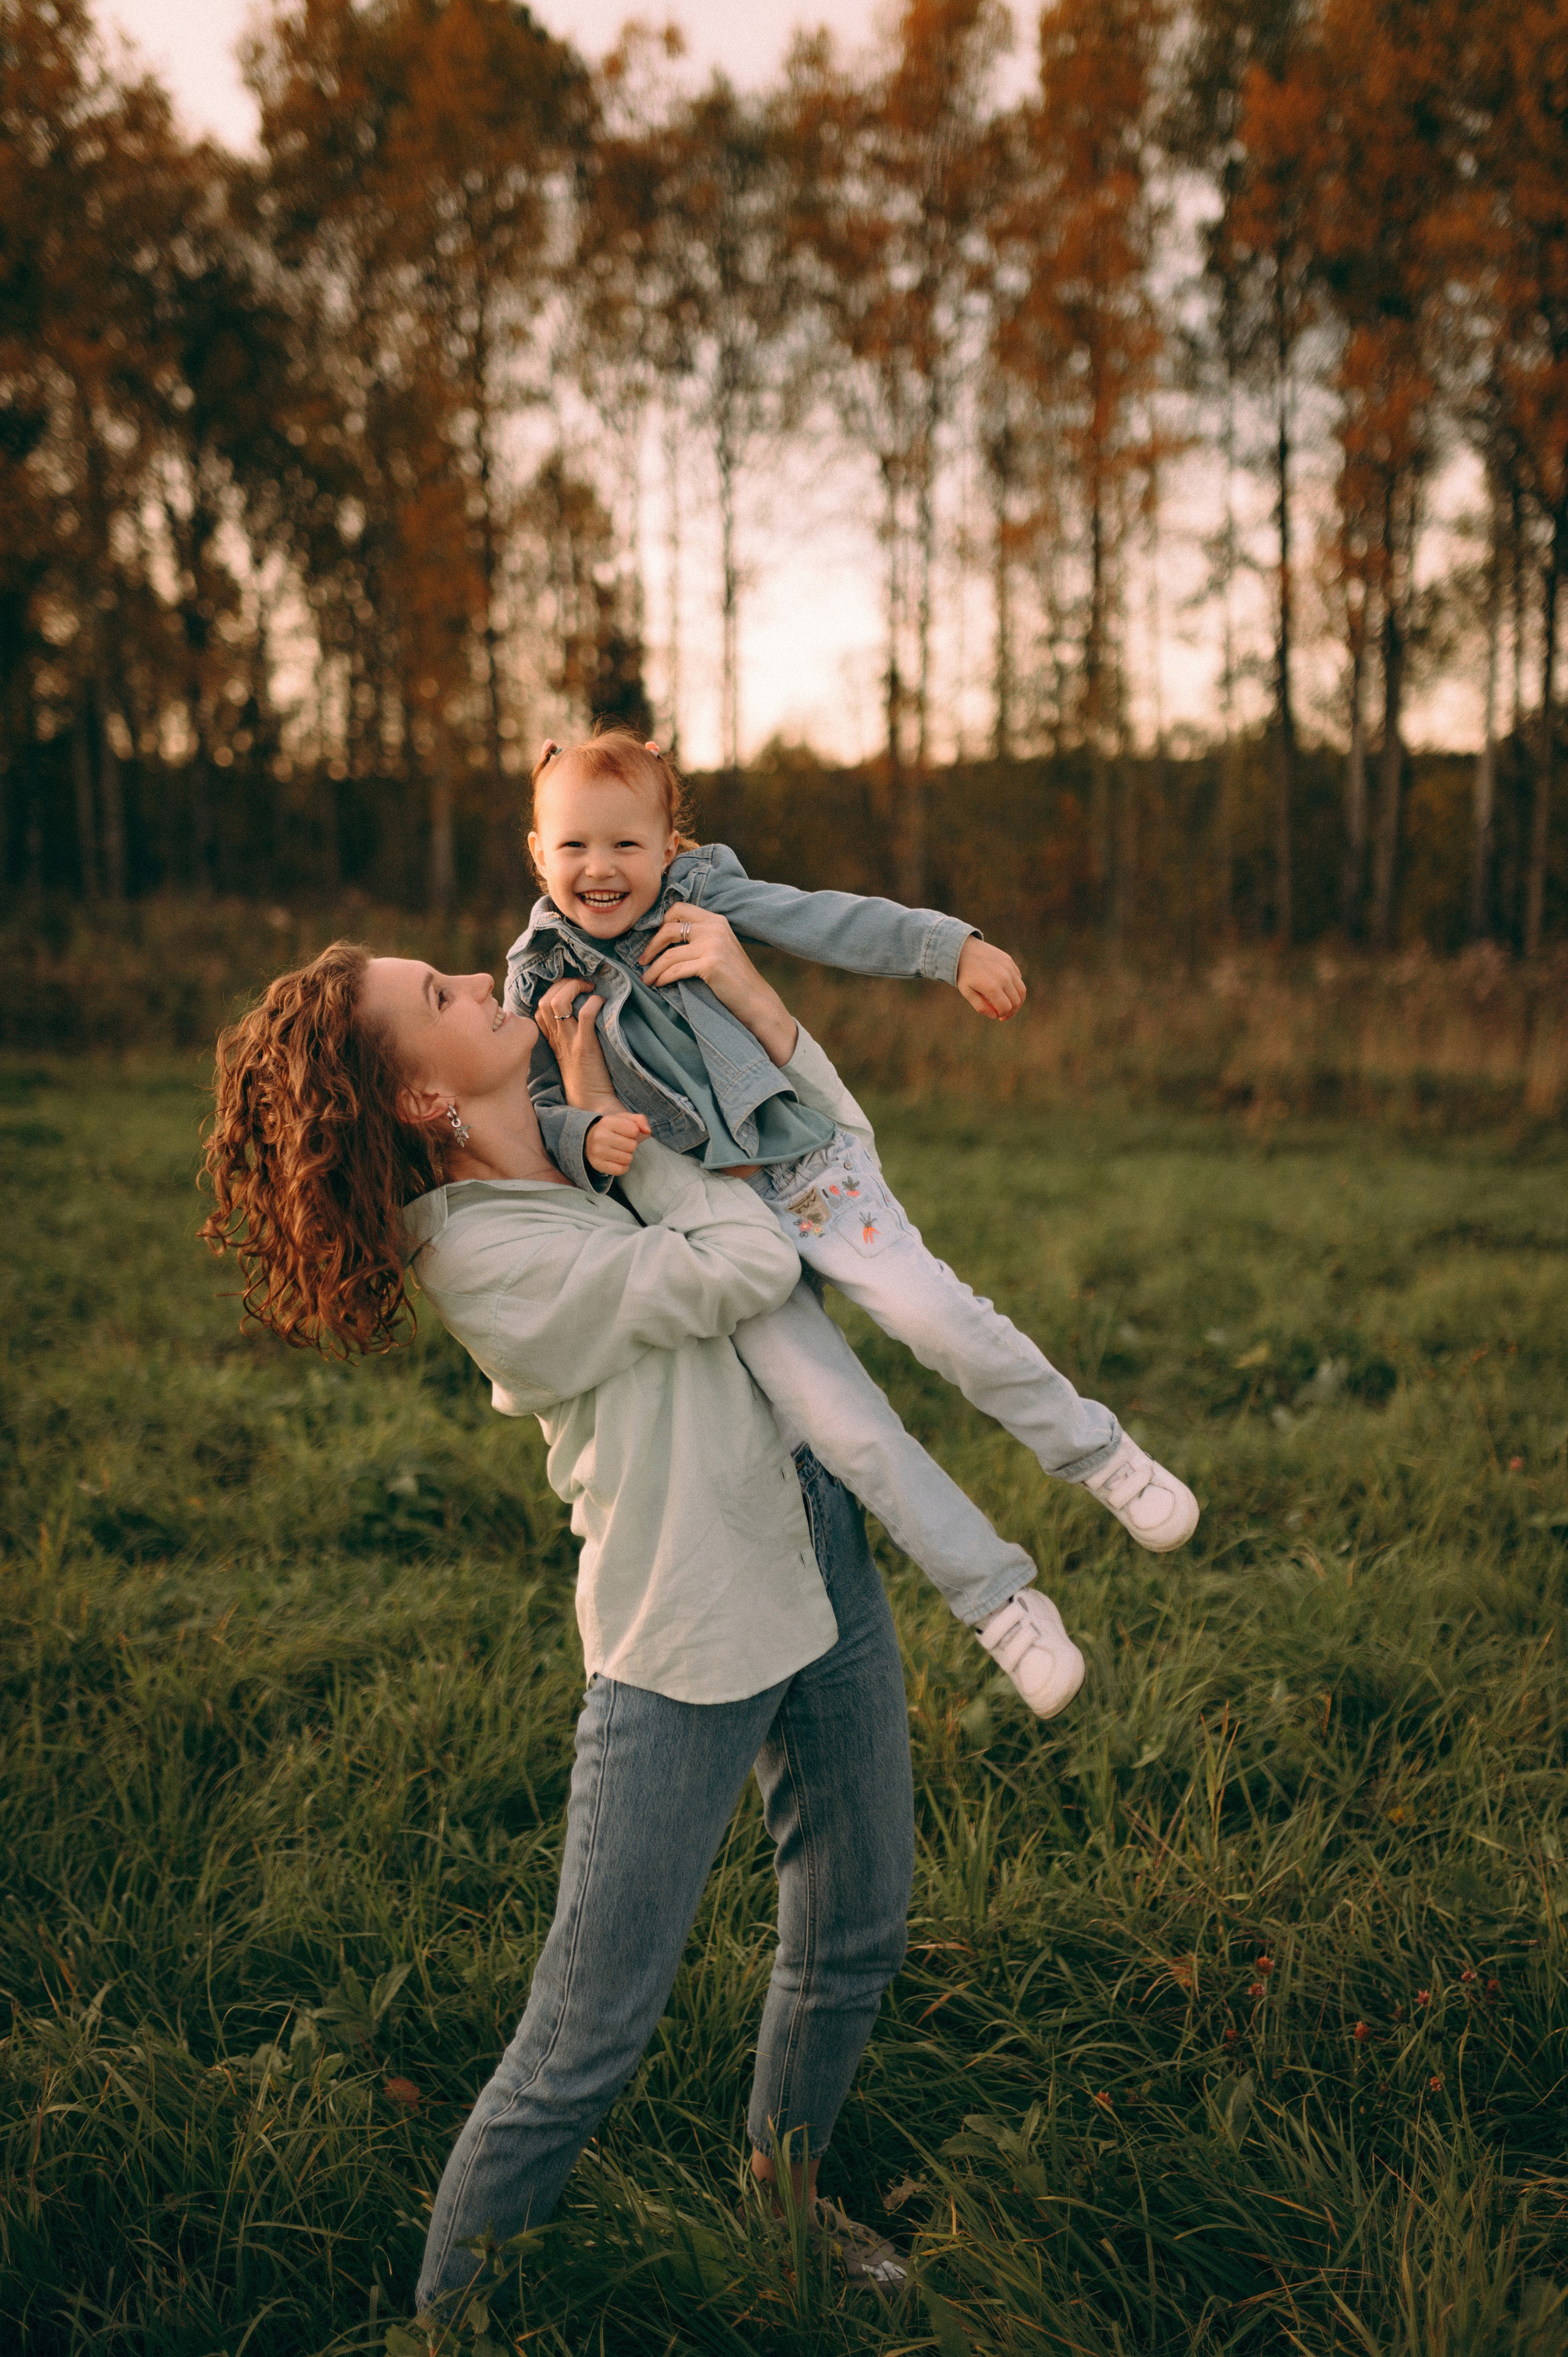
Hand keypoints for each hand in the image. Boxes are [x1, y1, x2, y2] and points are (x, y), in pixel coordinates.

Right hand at [536, 983, 619, 1110]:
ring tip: (591, 989)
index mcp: (552, 1039)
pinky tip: (603, 1003)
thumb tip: (583, 1009)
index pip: (540, 1006)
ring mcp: (569, 1042)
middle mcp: (557, 1038)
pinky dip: (594, 1002)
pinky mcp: (585, 1048)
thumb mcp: (570, 1054)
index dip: (555, 991)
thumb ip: (569, 1034)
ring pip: (559, 1002)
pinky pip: (586, 1015)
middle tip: (584, 985)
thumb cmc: (587, 1078)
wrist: (592, 1103)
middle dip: (564, 984)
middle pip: (546, 1000)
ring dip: (575, 988)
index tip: (574, 990)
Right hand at [585, 1110, 651, 1176]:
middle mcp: (600, 1136)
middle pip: (632, 1146)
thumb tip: (648, 1131)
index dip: (634, 1132)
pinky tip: (617, 1161)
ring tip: (618, 1151)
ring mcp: (597, 1152)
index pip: (634, 1130)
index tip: (625, 1133)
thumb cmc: (611, 1129)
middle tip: (621, 1143)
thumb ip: (640, 1120)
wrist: (587, 1140)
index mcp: (607, 1122)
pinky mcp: (598, 1165)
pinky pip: (621, 1170)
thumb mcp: (624, 1119)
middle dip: (631, 1145)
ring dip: (627, 1156)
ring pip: (627, 1159)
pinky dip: (623, 1167)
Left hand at [640, 903, 797, 1065]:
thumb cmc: (732, 977)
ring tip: (646, 979)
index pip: (678, 909)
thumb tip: (662, 937)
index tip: (653, 940)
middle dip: (651, 946)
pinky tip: (658, 983)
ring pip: (669, 954)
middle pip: (669, 928)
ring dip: (653, 968)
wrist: (754, 999)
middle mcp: (714, 928)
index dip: (660, 922)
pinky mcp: (710, 964)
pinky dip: (662, 977)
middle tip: (643, 960)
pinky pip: (675, 969)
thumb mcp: (718, 947)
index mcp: (715, 920)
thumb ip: (699, 936)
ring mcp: (712, 945)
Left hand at [956, 937, 1025, 1020]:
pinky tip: (1006, 989)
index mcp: (992, 987)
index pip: (1006, 1008)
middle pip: (1016, 1001)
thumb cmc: (964, 973)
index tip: (998, 1016)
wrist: (963, 949)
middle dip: (1012, 1011)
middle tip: (1004, 1014)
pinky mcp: (1009, 961)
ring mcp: (1008, 968)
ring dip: (1017, 1001)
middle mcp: (1003, 977)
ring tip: (1009, 1005)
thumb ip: (981, 1007)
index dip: (1003, 1015)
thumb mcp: (967, 993)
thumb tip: (996, 1016)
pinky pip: (1018, 978)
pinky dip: (1015, 987)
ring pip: (1022, 990)